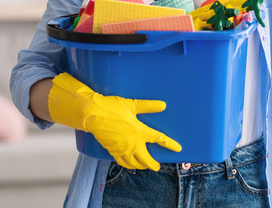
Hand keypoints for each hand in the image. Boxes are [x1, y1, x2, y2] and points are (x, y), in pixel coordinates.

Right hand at [48, 73, 180, 169]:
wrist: (93, 115)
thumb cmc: (112, 108)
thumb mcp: (132, 104)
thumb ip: (148, 106)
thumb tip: (163, 105)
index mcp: (140, 131)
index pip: (159, 139)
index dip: (170, 144)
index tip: (178, 149)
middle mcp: (132, 143)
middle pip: (146, 159)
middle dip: (153, 164)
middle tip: (157, 167)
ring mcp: (122, 149)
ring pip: (134, 163)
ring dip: (141, 166)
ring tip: (144, 166)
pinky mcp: (112, 151)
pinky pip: (122, 162)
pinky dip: (127, 164)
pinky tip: (129, 164)